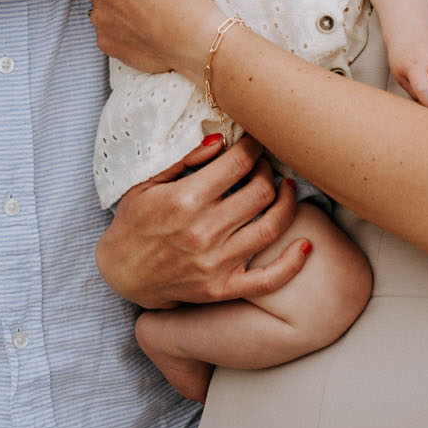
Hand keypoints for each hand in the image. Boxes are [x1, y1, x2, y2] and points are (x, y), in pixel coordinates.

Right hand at [96, 134, 309, 308]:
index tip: (256, 140)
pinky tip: (305, 244)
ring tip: (285, 189)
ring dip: (286, 203)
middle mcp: (204, 232)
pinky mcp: (222, 289)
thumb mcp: (147, 184)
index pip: (238, 163)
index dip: (254, 146)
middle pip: (260, 191)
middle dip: (268, 170)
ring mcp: (216, 264)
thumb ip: (184, 160)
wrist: (121, 274)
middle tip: (265, 164)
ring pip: (271, 228)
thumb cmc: (133, 223)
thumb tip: (221, 139)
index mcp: (185, 200)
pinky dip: (293, 263)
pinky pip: (269, 280)